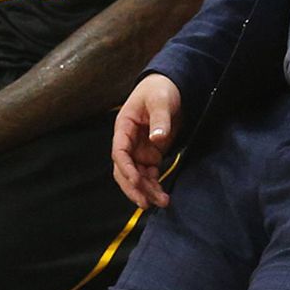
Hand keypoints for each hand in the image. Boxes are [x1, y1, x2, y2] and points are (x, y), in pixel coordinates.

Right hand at [112, 75, 180, 208]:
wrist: (170, 87)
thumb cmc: (160, 90)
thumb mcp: (161, 100)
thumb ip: (160, 118)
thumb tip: (157, 138)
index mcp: (124, 127)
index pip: (119, 152)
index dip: (126, 168)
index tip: (137, 181)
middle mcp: (128, 142)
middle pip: (124, 170)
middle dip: (134, 188)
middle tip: (147, 202)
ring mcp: (138, 150)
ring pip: (136, 176)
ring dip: (146, 190)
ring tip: (162, 202)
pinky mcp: (150, 155)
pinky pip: (148, 175)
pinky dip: (153, 186)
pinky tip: (162, 196)